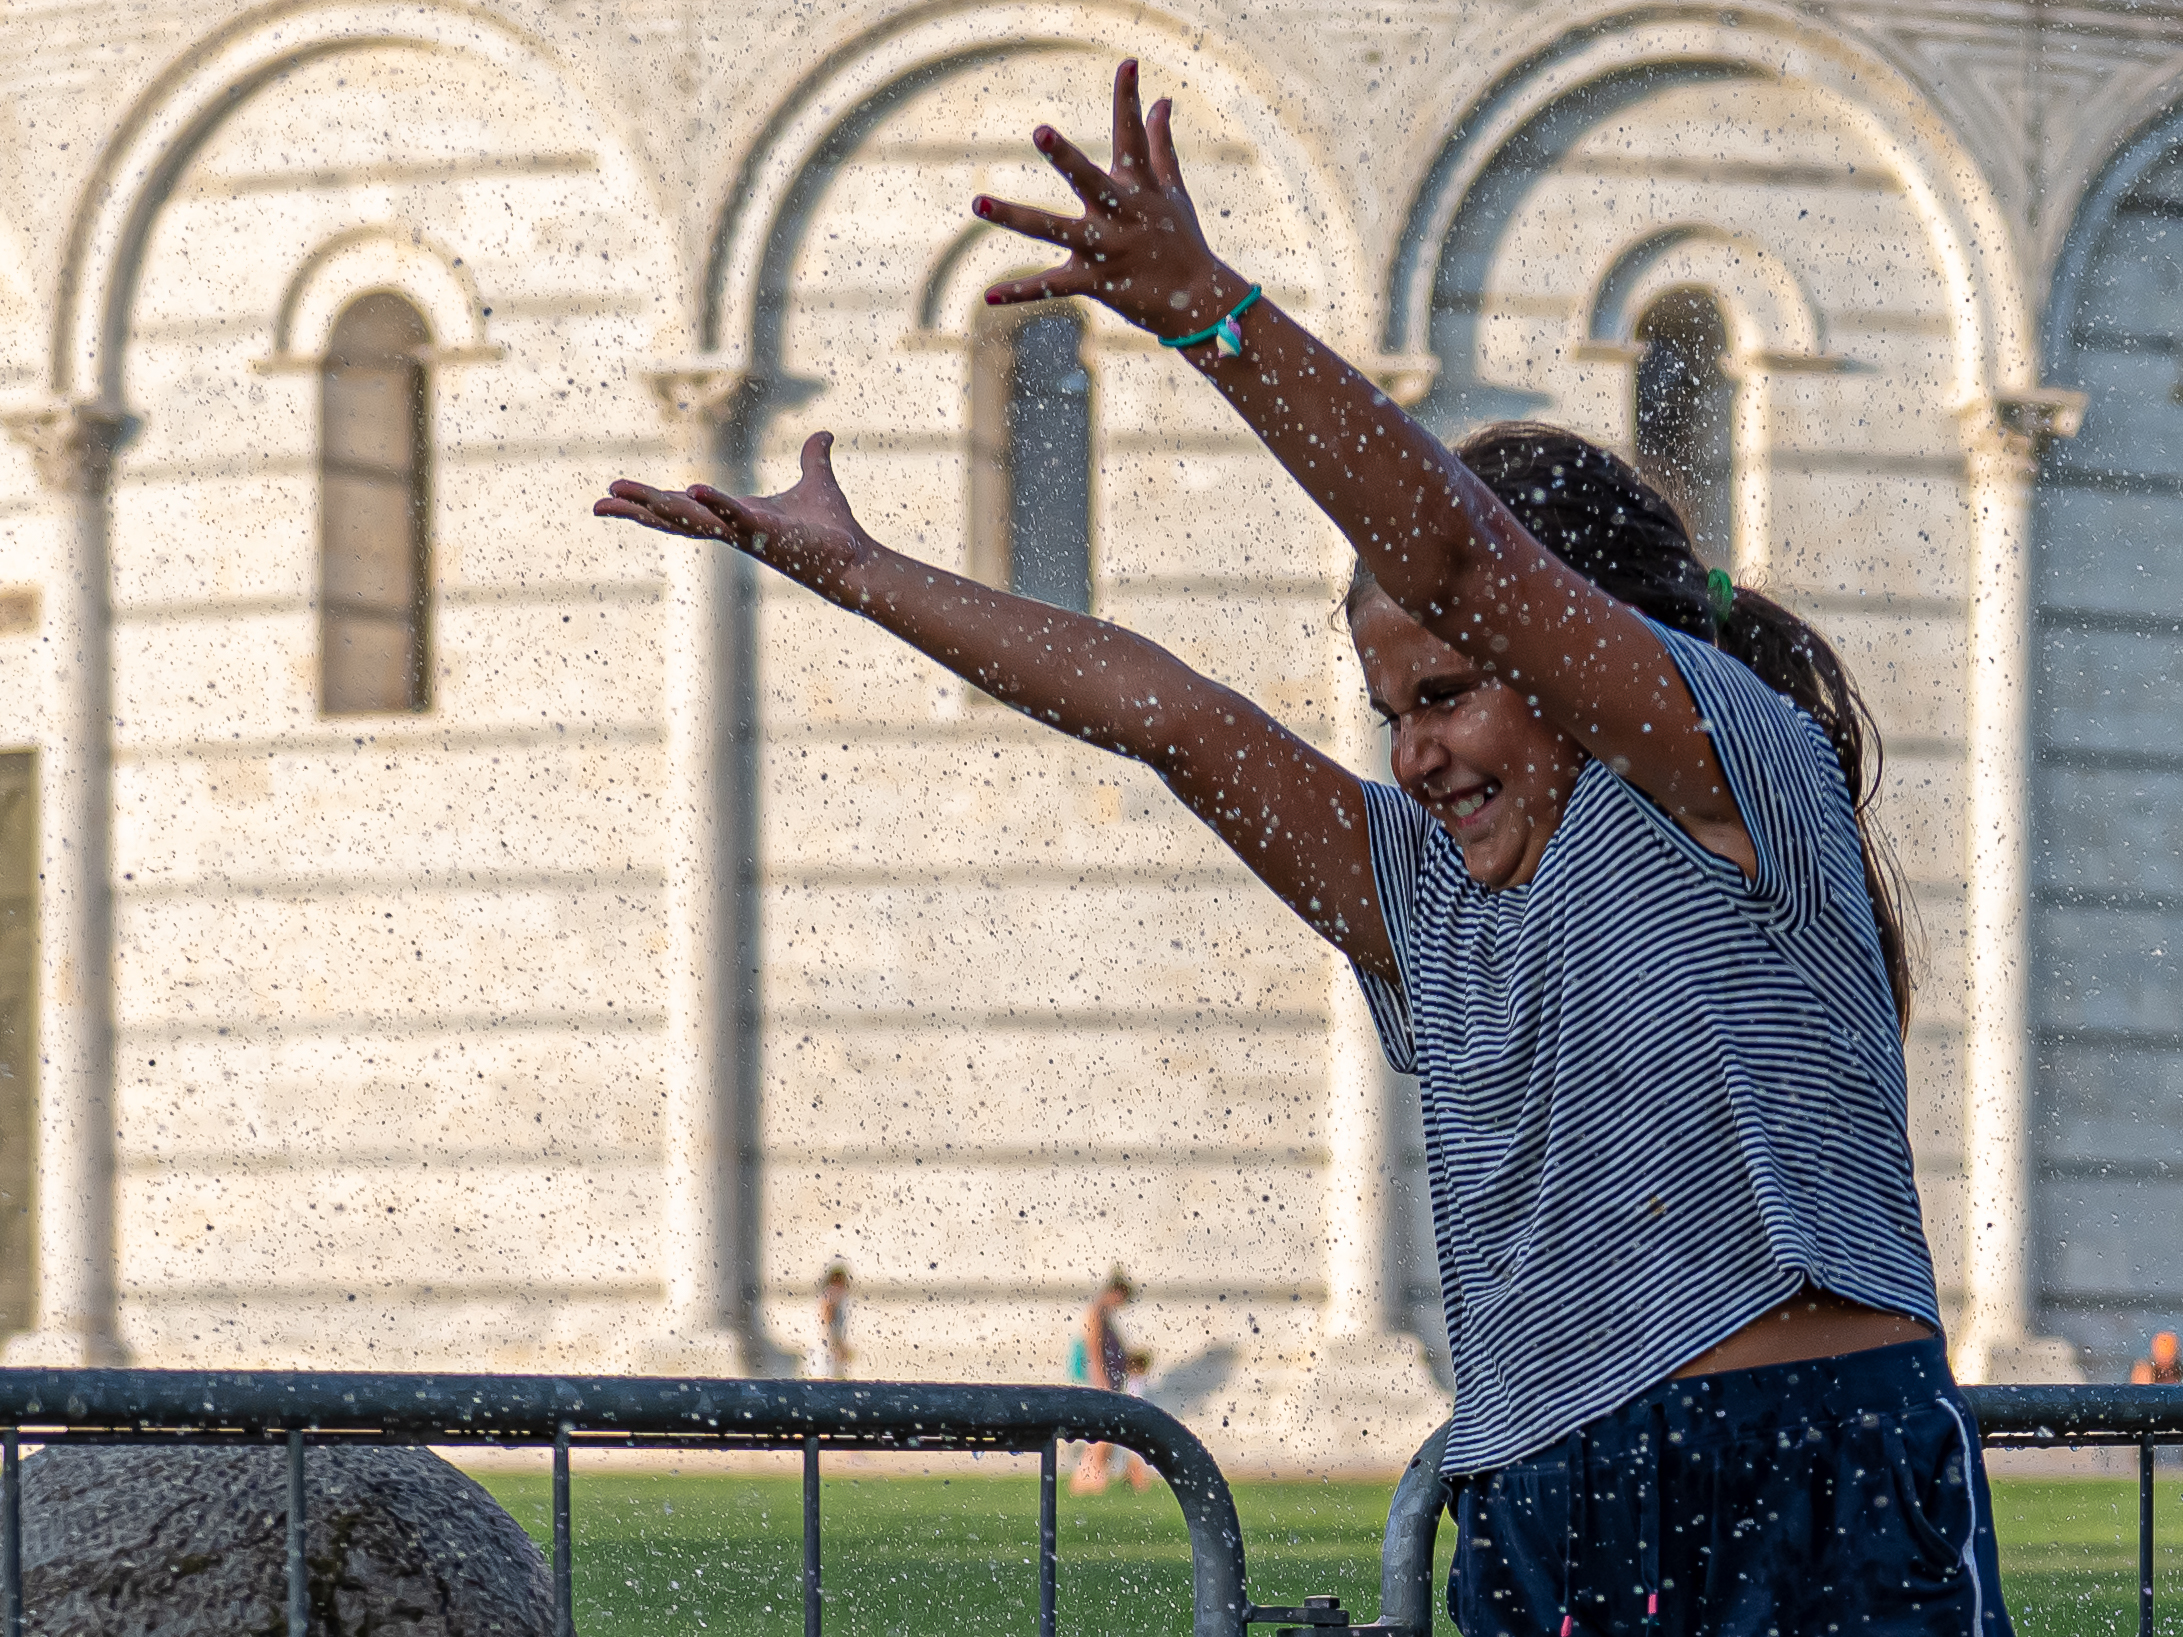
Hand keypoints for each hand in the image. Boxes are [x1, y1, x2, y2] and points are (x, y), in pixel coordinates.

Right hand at [593, 430, 871, 586]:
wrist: (855, 559)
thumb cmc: (831, 531)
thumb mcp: (816, 483)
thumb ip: (813, 459)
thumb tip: (823, 434)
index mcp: (734, 515)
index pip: (682, 508)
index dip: (649, 501)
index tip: (613, 494)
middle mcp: (731, 528)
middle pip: (673, 518)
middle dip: (636, 509)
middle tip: (598, 503)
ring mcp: (745, 533)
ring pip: (691, 519)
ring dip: (656, 506)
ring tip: (620, 493)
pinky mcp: (766, 534)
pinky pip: (734, 517)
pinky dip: (716, 502)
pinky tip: (692, 489)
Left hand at [973, 59, 1250, 338]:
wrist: (1200, 302)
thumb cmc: (1183, 241)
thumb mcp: (1173, 190)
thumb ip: (1160, 144)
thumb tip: (1162, 99)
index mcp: (1139, 189)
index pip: (1133, 137)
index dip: (1129, 100)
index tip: (1128, 64)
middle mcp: (1121, 216)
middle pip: (1090, 181)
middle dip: (1066, 157)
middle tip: (1041, 130)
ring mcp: (1107, 250)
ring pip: (1055, 230)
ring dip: (1016, 216)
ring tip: (978, 203)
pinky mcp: (1096, 283)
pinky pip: (1052, 287)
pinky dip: (1021, 292)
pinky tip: (989, 296)